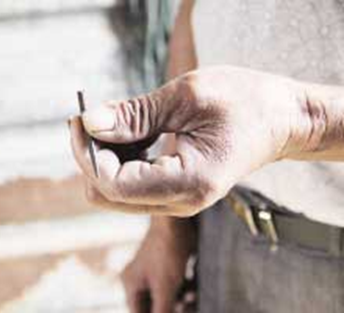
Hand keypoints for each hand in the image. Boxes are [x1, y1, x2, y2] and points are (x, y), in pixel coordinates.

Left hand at [69, 66, 310, 215]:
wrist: (280, 120)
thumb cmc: (245, 101)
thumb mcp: (188, 96)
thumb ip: (135, 114)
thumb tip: (88, 122)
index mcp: (188, 182)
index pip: (114, 184)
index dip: (87, 153)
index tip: (79, 119)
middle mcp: (180, 202)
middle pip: (107, 194)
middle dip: (90, 155)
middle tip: (90, 116)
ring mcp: (175, 201)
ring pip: (113, 191)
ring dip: (103, 155)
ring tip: (116, 118)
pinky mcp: (172, 191)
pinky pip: (129, 184)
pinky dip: (118, 157)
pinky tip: (130, 131)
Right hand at [121, 218, 195, 312]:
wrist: (177, 218)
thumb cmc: (167, 250)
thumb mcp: (165, 287)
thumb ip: (162, 312)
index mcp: (131, 285)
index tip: (173, 312)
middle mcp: (138, 278)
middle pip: (153, 307)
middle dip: (171, 310)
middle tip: (187, 308)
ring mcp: (151, 271)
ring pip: (165, 297)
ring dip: (179, 303)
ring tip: (191, 299)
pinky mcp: (166, 264)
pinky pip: (173, 285)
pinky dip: (183, 291)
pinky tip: (193, 291)